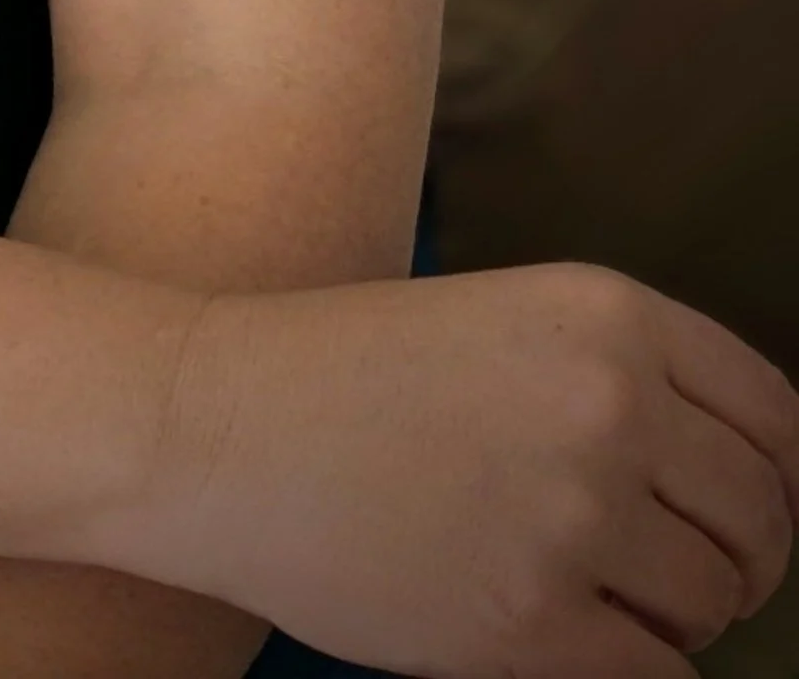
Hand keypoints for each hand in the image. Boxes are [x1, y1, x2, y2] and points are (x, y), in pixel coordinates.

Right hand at [150, 261, 798, 675]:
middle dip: (738, 563)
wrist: (217, 422)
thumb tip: (737, 484)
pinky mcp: (529, 621)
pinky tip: (580, 643)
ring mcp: (572, 516)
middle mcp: (608, 406)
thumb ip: (616, 378)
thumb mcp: (504, 320)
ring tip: (604, 601)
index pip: (777, 420)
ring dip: (679, 620)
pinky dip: (642, 674)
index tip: (746, 515)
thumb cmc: (349, 373)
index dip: (777, 483)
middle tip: (679, 576)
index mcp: (607, 315)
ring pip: (712, 605)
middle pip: (760, 522)